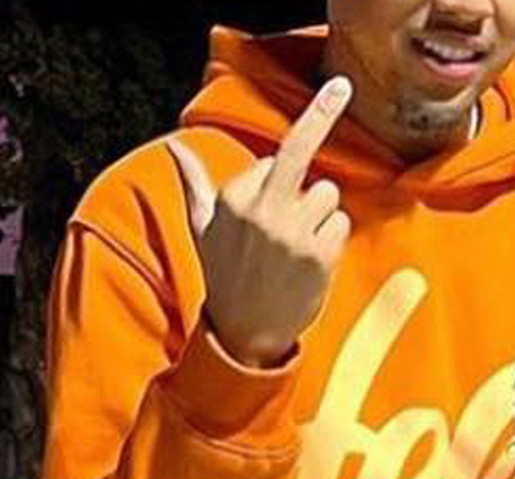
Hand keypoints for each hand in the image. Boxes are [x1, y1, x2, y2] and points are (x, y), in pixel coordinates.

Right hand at [168, 76, 352, 368]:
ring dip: (320, 216)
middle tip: (333, 109)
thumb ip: (195, 185)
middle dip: (316, 137)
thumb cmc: (224, 279)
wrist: (244, 334)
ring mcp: (291, 231)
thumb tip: (174, 149)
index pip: (276, 159)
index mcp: (233, 197)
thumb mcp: (202, 230)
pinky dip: (332, 239)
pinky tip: (311, 263)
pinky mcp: (317, 254)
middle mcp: (261, 209)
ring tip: (297, 248)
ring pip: (326, 195)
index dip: (280, 178)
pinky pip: (340, 223)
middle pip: (302, 157)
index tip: (306, 144)